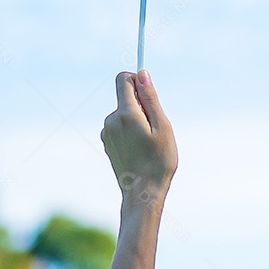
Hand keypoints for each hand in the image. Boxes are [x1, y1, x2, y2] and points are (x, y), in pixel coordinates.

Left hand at [101, 70, 177, 210]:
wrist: (142, 194)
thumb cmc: (158, 161)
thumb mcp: (162, 126)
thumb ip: (150, 98)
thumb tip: (142, 74)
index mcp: (125, 113)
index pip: (123, 79)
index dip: (137, 80)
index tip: (149, 94)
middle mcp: (111, 120)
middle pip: (125, 97)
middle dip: (140, 104)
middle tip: (154, 128)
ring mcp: (106, 132)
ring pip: (123, 113)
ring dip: (136, 120)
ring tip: (147, 142)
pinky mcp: (107, 143)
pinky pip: (119, 126)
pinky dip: (130, 131)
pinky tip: (139, 149)